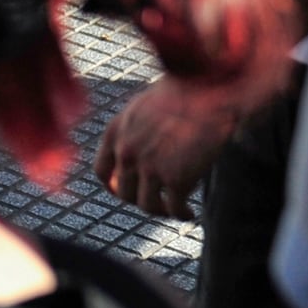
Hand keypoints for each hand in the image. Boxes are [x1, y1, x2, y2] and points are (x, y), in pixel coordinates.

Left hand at [95, 77, 242, 219]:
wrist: (206, 93)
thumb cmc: (180, 95)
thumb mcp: (140, 110)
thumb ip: (131, 133)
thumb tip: (135, 158)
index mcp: (115, 132)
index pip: (101, 171)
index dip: (112, 186)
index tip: (127, 192)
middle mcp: (127, 152)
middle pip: (124, 192)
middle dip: (140, 199)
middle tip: (157, 201)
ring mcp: (150, 168)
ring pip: (147, 205)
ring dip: (161, 211)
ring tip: (174, 209)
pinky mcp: (176, 179)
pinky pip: (174, 208)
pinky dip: (181, 214)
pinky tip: (189, 213)